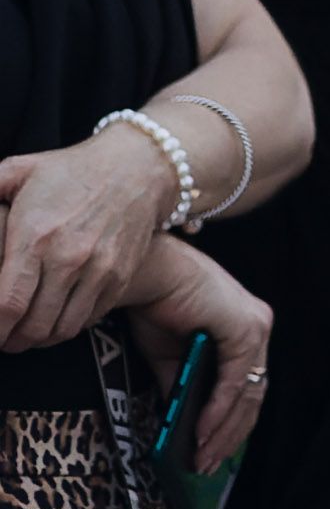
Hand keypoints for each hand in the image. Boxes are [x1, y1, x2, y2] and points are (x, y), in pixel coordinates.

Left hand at [0, 122, 187, 348]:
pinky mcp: (121, 276)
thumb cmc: (71, 170)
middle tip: (5, 339)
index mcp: (35, 236)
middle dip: (13, 340)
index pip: (8, 303)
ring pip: (63, 328)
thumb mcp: (17, 171)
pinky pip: (90, 317)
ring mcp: (99, 269)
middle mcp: (69, 258)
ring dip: (40, 340)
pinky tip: (55, 320)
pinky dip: (69, 327)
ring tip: (26, 336)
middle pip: (34, 325)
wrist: (138, 168)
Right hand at [123, 244, 271, 468]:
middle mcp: (258, 329)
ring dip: (223, 431)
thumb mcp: (168, 354)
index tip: (216, 453)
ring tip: (202, 459)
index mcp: (245, 332)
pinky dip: (219, 412)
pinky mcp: (246, 329)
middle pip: (252, 395)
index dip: (233, 423)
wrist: (147, 272)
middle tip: (207, 466)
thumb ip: (181, 383)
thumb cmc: (156, 304)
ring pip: (247, 393)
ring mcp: (256, 328)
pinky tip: (202, 433)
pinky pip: (235, 382)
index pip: (247, 386)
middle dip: (229, 436)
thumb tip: (182, 420)